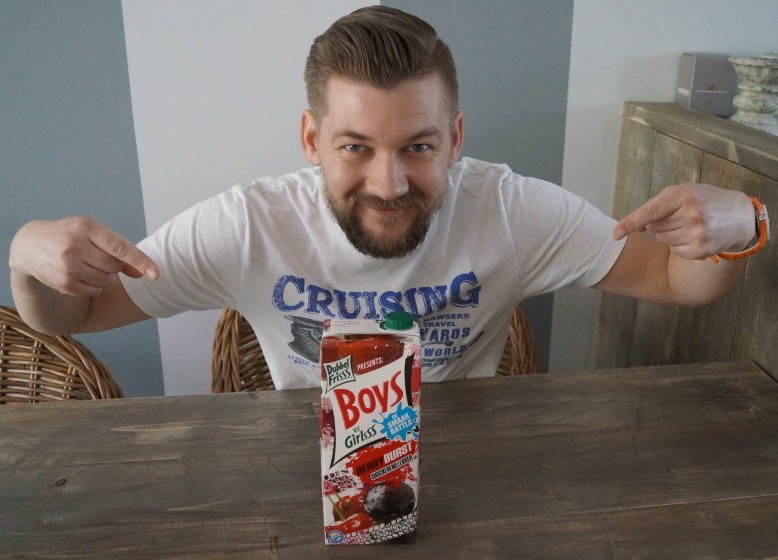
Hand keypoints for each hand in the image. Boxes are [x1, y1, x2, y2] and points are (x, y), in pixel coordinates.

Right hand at [9, 216, 158, 297]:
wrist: (30, 246)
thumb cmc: (70, 236)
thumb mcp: (91, 233)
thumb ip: (119, 250)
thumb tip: (142, 274)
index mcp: (87, 227)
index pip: (120, 248)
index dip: (140, 261)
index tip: (156, 275)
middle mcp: (75, 246)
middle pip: (115, 267)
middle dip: (113, 266)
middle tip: (96, 257)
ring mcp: (68, 266)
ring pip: (106, 281)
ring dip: (104, 277)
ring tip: (86, 264)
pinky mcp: (63, 284)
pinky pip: (94, 291)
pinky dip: (93, 286)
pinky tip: (78, 274)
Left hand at [612, 183, 754, 259]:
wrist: (739, 216)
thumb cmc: (704, 201)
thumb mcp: (683, 193)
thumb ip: (658, 206)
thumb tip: (639, 227)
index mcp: (682, 195)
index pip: (651, 212)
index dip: (631, 223)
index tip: (615, 234)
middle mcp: (691, 214)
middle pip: (653, 228)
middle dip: (661, 223)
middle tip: (682, 216)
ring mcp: (697, 233)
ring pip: (661, 240)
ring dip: (669, 234)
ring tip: (690, 225)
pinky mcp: (700, 250)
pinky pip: (674, 251)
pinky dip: (679, 245)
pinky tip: (695, 236)